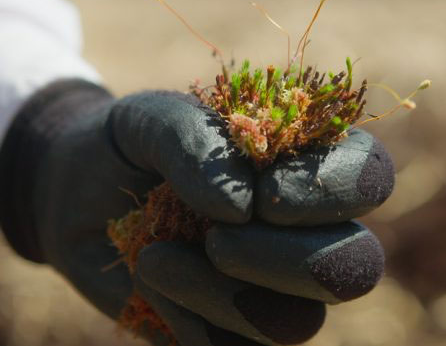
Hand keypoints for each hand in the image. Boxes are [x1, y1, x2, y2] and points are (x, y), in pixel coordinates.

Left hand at [0, 79, 393, 345]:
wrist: (75, 195)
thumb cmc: (129, 148)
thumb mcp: (151, 120)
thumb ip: (196, 139)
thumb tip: (242, 210)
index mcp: (301, 166)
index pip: (370, 178)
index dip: (332, 192)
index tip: (263, 192)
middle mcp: (302, 232)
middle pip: (356, 267)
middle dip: (288, 260)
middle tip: (218, 239)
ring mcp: (272, 288)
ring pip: (297, 322)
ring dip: (224, 295)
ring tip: (154, 258)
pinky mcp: (231, 331)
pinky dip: (189, 320)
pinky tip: (151, 282)